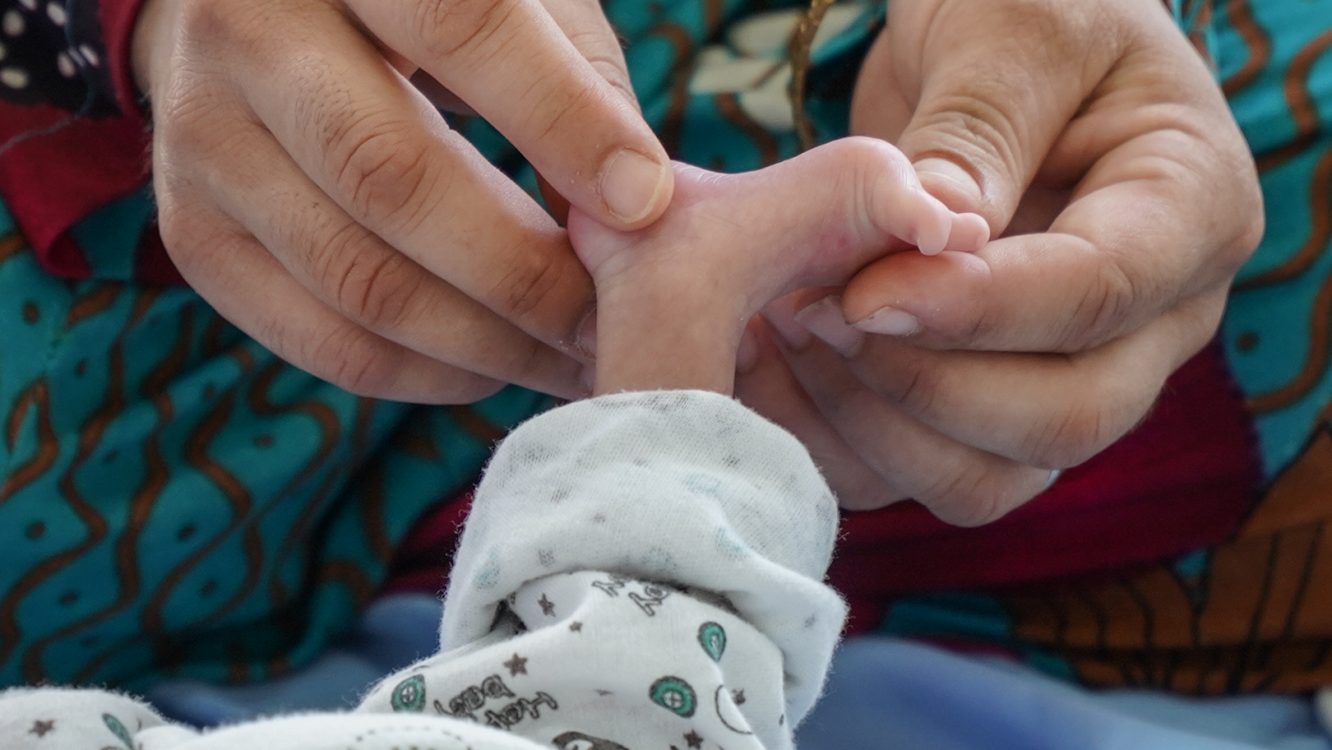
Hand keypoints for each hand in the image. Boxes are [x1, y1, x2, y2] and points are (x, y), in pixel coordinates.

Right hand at [132, 0, 673, 402]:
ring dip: (486, 342)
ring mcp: (203, 142)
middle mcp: (245, 35)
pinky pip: (316, 336)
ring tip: (569, 359)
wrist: (246, 12)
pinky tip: (490, 365)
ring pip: (355, 277)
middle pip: (394, 178)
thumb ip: (571, 75)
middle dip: (526, 272)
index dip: (563, 124)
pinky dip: (420, 373)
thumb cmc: (415, 2)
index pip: (464, 27)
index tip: (647, 206)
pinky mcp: (193, 233)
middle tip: (612, 325)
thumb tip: (632, 209)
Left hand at [740, 0, 1262, 524]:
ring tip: (791, 332)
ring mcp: (1076, 374)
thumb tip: (938, 234)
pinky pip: (930, 471)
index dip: (976, 308)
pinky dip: (850, 441)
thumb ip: (980, 129)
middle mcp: (1151, 319)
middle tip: (816, 313)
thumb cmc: (1023, 14)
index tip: (862, 291)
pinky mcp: (996, 405)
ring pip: (996, 472)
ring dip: (880, 424)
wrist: (992, 60)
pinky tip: (784, 370)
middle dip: (927, 382)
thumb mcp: (1010, 27)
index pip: (1098, 295)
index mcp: (1189, 210)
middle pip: (1066, 417)